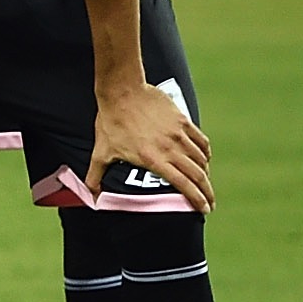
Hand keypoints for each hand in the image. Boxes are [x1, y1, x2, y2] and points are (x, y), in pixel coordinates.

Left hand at [88, 82, 213, 212]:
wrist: (121, 91)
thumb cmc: (110, 122)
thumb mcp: (101, 151)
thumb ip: (96, 176)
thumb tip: (91, 197)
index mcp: (153, 159)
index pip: (182, 184)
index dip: (196, 199)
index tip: (205, 209)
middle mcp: (170, 148)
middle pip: (197, 175)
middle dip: (207, 192)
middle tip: (211, 203)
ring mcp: (179, 134)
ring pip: (201, 159)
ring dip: (206, 174)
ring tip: (205, 184)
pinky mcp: (183, 121)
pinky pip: (201, 141)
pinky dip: (205, 153)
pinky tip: (204, 159)